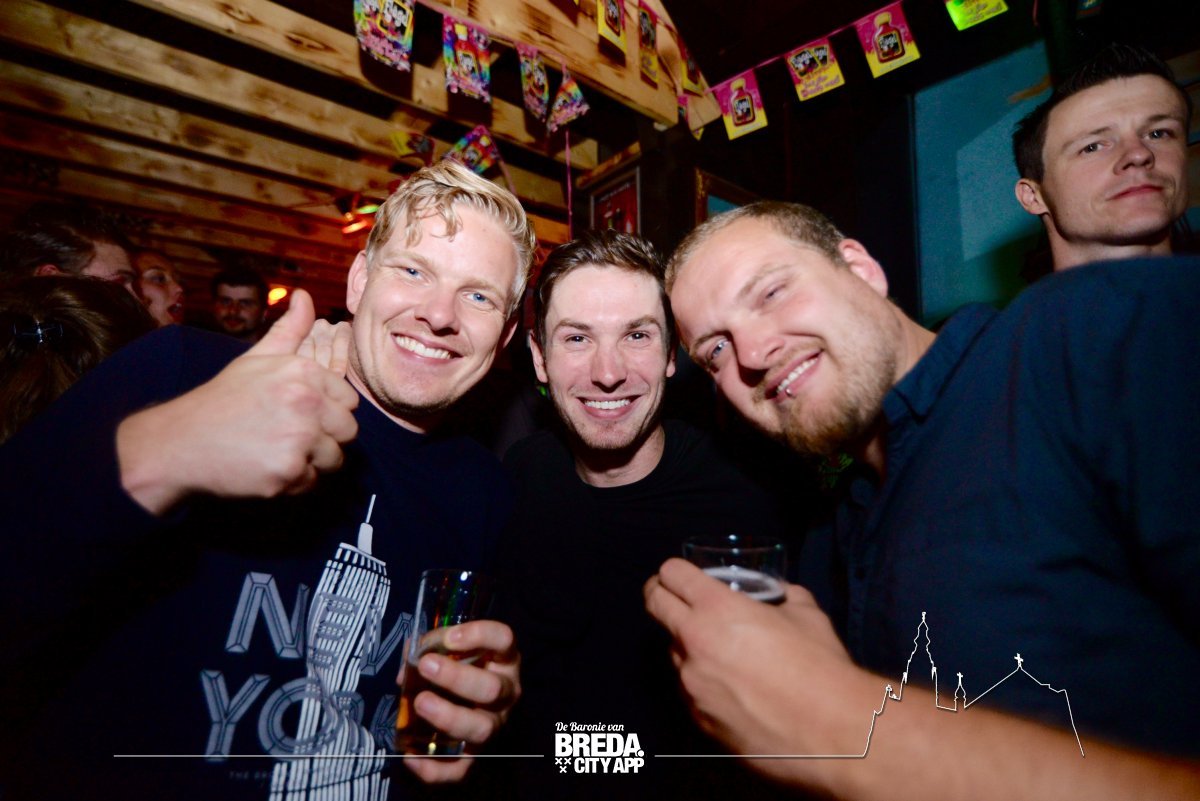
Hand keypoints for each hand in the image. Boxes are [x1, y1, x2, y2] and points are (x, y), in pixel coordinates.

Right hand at [117, 290, 358, 513]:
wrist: (181, 442)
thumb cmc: (224, 399)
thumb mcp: (257, 357)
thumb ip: (290, 329)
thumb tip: (305, 296)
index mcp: (304, 373)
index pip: (348, 401)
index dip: (328, 411)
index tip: (300, 415)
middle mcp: (306, 403)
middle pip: (348, 431)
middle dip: (325, 438)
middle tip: (290, 437)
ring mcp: (299, 440)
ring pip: (335, 459)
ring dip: (312, 462)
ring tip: (278, 451)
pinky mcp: (288, 473)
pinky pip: (313, 482)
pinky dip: (294, 482)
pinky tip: (268, 468)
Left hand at [400, 620, 520, 782]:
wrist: (467, 704)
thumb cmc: (458, 668)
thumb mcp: (449, 650)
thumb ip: (429, 648)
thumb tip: (409, 658)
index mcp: (502, 660)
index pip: (504, 640)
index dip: (479, 636)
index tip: (450, 638)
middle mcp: (505, 693)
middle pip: (492, 688)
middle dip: (457, 677)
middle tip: (426, 666)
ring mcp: (493, 725)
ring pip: (481, 729)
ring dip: (449, 716)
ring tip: (420, 703)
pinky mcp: (475, 755)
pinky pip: (460, 770)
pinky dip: (435, 769)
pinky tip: (410, 756)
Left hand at [644, 558, 873, 779]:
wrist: (829, 733)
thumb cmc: (820, 667)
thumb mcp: (807, 614)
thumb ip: (785, 598)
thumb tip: (781, 594)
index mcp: (717, 609)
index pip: (672, 574)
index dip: (674, 570)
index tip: (677, 574)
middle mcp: (694, 642)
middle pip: (654, 605)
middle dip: (660, 594)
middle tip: (671, 597)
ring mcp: (691, 684)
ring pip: (673, 652)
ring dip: (687, 645)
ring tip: (719, 653)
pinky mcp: (697, 719)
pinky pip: (689, 690)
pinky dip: (702, 683)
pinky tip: (731, 690)